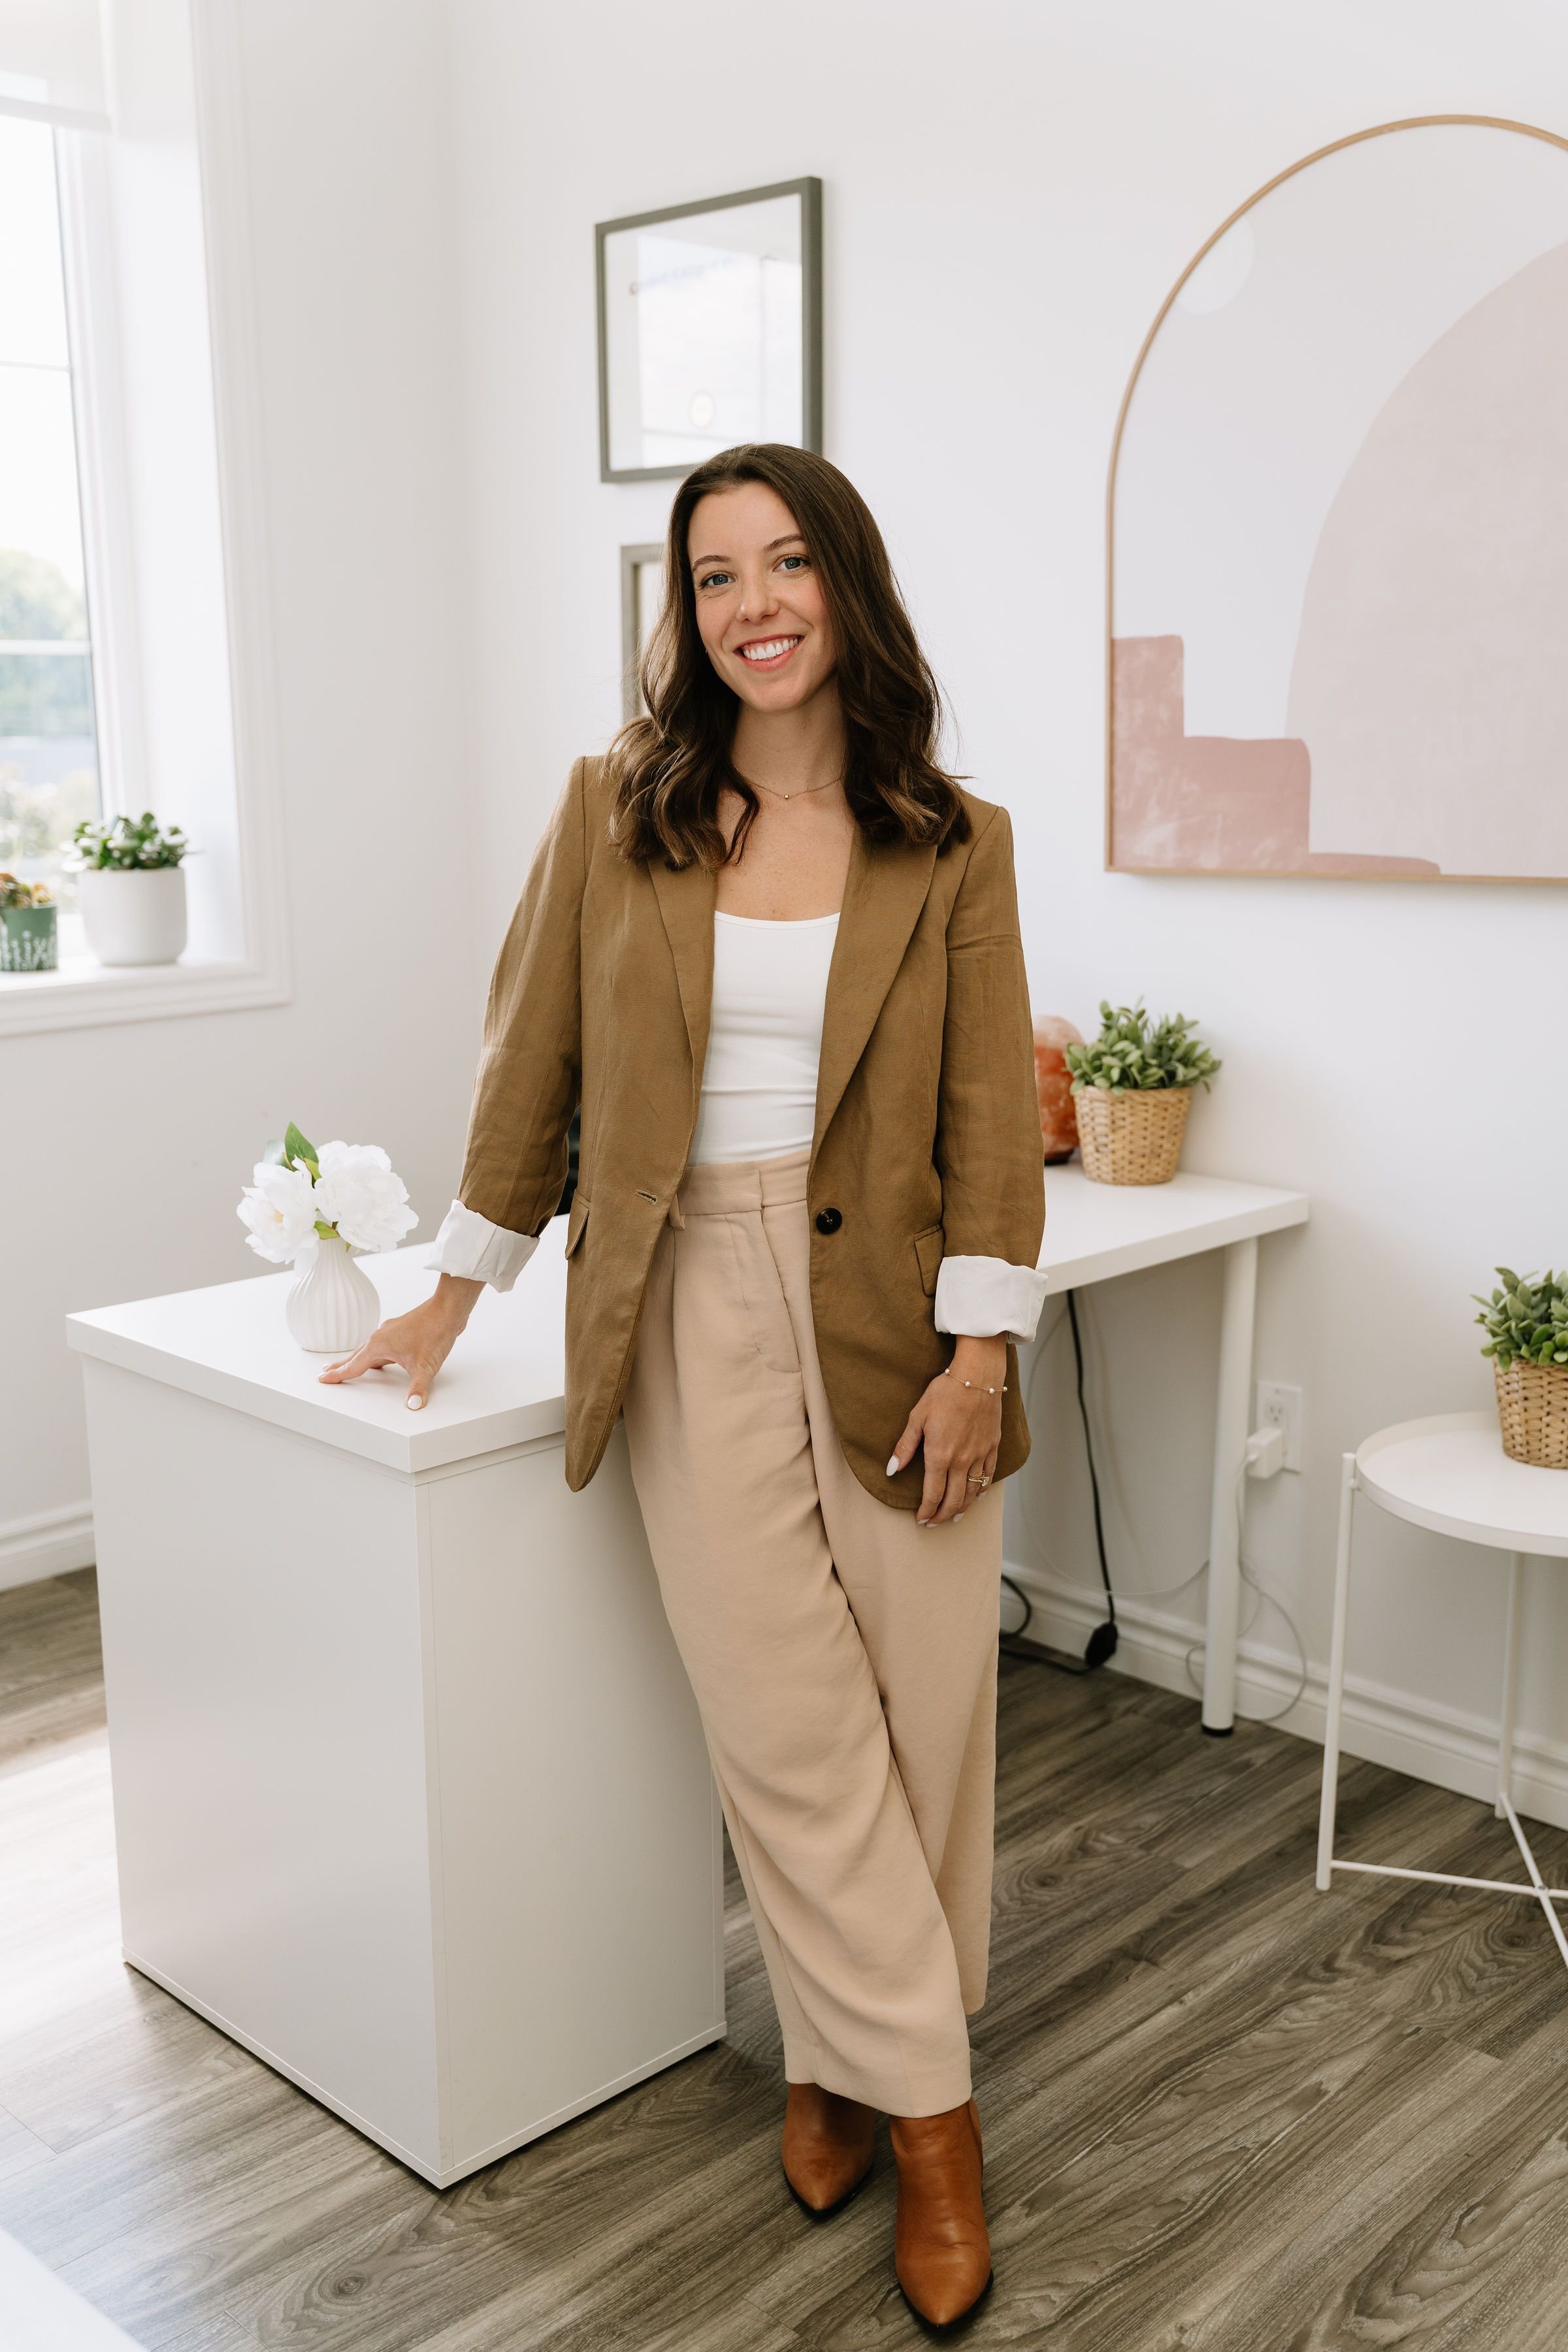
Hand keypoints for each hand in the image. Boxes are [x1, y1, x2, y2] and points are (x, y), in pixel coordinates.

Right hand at [318, 1273, 482, 1409]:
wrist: (448, 1309)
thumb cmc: (435, 1333)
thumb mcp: (425, 1366)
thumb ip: (418, 1388)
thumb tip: (414, 1405)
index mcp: (379, 1345)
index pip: (353, 1365)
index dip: (338, 1375)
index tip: (322, 1379)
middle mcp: (380, 1336)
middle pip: (355, 1355)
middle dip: (340, 1365)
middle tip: (325, 1373)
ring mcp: (390, 1331)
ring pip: (368, 1349)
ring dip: (356, 1358)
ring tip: (346, 1366)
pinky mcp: (400, 1330)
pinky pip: (380, 1345)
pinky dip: (373, 1354)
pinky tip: (379, 1359)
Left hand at [888, 1335, 1005, 1525]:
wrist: (977, 1376)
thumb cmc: (944, 1392)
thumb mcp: (917, 1417)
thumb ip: (905, 1446)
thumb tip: (891, 1470)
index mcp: (940, 1455)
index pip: (933, 1494)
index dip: (926, 1511)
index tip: (921, 1518)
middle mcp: (962, 1460)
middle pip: (954, 1499)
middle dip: (943, 1515)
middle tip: (935, 1522)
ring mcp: (979, 1455)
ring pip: (972, 1492)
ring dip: (962, 1508)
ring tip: (954, 1516)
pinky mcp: (992, 1447)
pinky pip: (988, 1476)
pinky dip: (981, 1491)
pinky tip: (975, 1495)